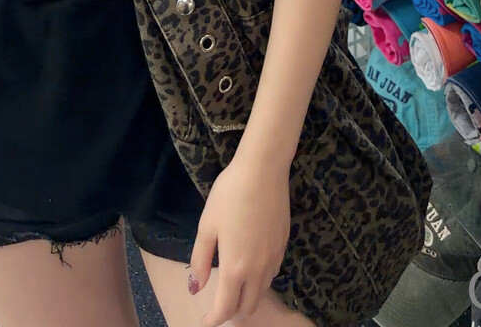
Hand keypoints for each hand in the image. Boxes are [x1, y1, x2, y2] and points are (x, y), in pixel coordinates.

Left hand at [188, 152, 290, 326]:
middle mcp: (258, 269)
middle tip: (217, 308)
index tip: (204, 323)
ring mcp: (274, 257)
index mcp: (235, 267)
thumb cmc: (230, 194)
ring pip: (262, 292)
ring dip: (247, 298)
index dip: (213, 320)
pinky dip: (259, 282)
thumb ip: (201, 261)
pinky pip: (272, 275)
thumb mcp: (207, 226)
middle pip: (248, 308)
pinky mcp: (284, 245)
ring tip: (233, 289)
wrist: (263, 168)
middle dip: (232, 314)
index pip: (225, 308)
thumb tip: (196, 288)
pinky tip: (251, 267)